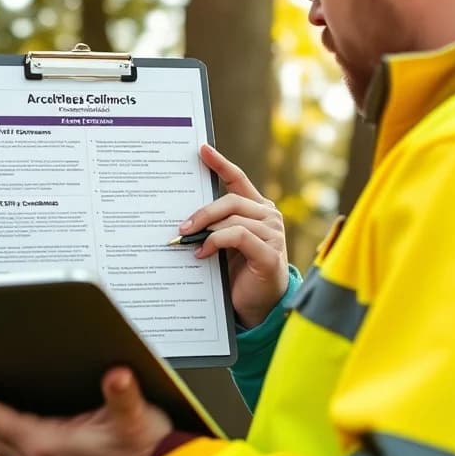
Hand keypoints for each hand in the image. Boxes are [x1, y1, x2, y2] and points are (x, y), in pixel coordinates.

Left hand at [185, 144, 288, 327]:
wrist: (257, 306)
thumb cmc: (238, 272)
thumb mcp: (224, 243)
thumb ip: (214, 225)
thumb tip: (184, 216)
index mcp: (258, 208)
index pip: (238, 179)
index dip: (220, 163)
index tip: (202, 149)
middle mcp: (269, 217)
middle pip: (231, 200)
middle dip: (202, 212)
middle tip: (181, 227)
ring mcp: (273, 234)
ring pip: (233, 218)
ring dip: (206, 229)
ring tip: (188, 242)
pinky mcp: (270, 254)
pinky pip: (239, 236)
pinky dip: (216, 242)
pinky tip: (202, 253)